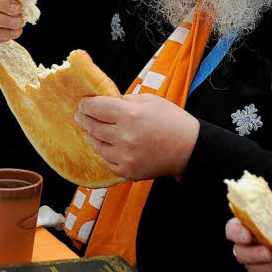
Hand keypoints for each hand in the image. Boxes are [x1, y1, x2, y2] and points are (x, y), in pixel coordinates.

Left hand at [73, 93, 199, 179]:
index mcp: (130, 114)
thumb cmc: (172, 121)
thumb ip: (125, 100)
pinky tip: (107, 145)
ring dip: (92, 135)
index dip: (86, 104)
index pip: (95, 107)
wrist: (190, 149)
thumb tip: (105, 100)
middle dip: (84, 118)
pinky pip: (107, 160)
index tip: (83, 103)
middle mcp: (125, 136)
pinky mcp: (128, 171)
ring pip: (97, 145)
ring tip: (91, 130)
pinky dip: (105, 152)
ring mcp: (125, 156)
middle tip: (80, 115)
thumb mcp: (150, 100)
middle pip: (92, 126)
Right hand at [227, 208, 271, 271]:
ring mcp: (254, 263)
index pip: (233, 229)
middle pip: (240, 252)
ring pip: (253, 268)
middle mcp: (246, 246)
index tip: (248, 236)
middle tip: (269, 254)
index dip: (237, 233)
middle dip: (253, 254)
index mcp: (247, 227)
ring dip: (267, 267)